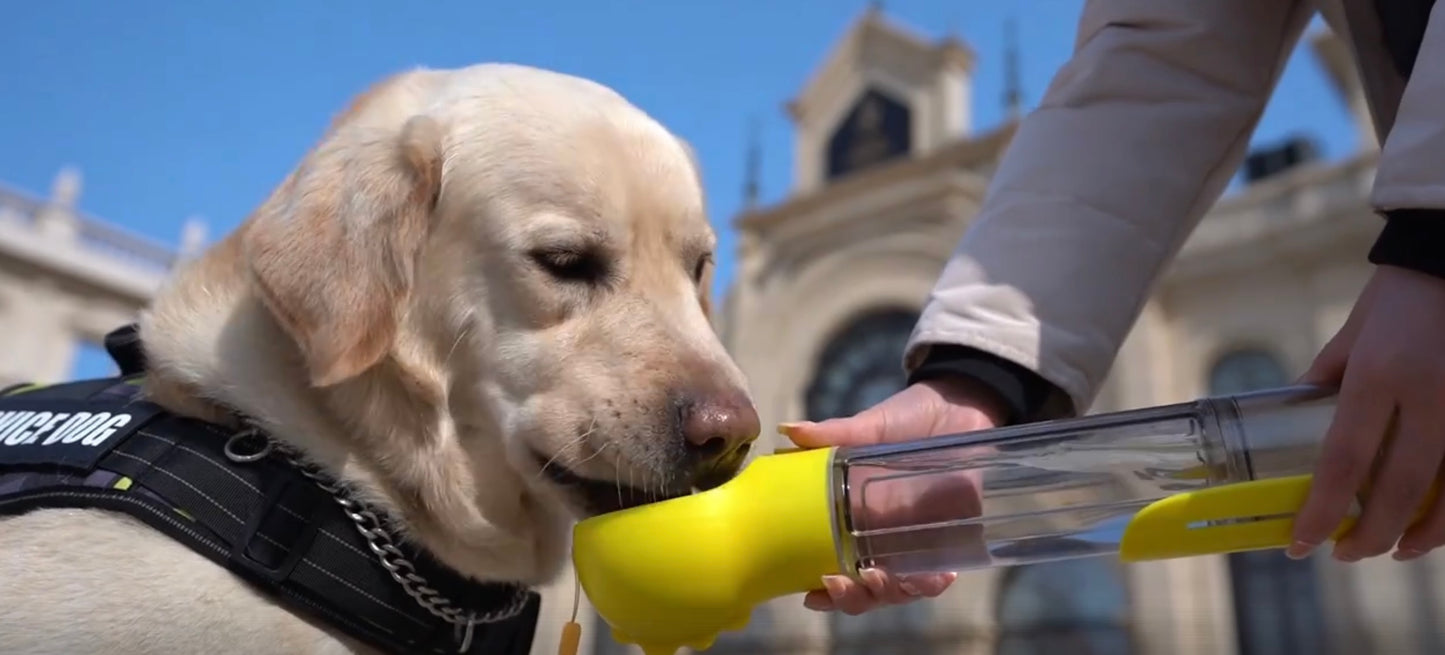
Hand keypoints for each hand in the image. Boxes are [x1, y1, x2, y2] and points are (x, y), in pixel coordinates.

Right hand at [779, 375, 1006, 614]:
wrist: (958, 405)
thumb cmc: (908, 418)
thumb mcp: (871, 425)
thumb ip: (834, 433)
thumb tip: (788, 431)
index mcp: (855, 520)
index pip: (835, 568)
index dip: (823, 592)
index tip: (810, 596)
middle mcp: (882, 539)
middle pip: (866, 590)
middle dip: (854, 599)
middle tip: (843, 582)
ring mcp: (916, 542)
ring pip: (901, 589)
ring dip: (890, 594)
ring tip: (881, 579)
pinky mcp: (952, 537)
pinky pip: (941, 572)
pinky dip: (935, 582)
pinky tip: (938, 577)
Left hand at [1290, 265, 1444, 561]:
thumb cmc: (1399, 295)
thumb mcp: (1350, 335)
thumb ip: (1323, 381)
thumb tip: (1290, 418)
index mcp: (1378, 377)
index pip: (1344, 460)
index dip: (1323, 511)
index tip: (1301, 544)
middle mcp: (1429, 398)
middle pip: (1399, 488)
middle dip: (1370, 534)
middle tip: (1344, 555)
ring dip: (1421, 533)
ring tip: (1392, 551)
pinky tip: (1435, 526)